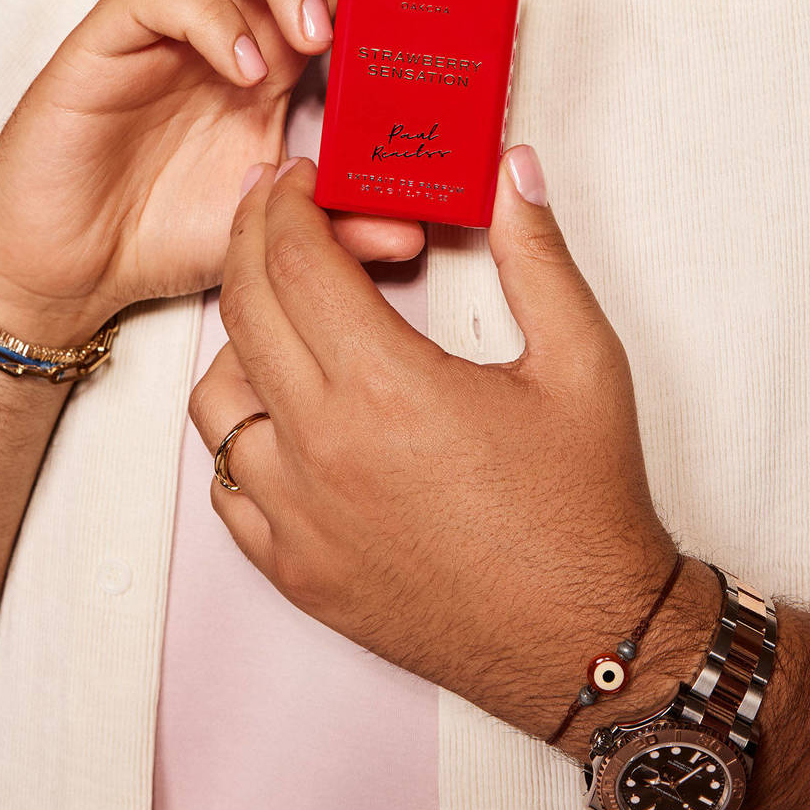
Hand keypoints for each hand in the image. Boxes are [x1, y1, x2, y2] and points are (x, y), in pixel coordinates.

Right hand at [0, 0, 430, 345]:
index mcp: (275, 36)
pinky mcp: (109, 36)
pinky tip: (244, 68)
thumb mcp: (276, 224)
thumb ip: (342, 219)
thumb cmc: (163, 227)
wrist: (67, 269)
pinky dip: (214, 18)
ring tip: (316, 31)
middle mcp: (227, 8)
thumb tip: (415, 231)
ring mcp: (166, 15)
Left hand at [190, 152, 688, 741]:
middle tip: (277, 206)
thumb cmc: (587, 506)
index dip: (292, 203)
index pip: (297, 261)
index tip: (305, 176)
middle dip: (252, 238)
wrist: (592, 640)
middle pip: (245, 309)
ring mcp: (299, 518)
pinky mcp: (295, 571)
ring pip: (216, 396)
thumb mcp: (583, 360)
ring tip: (292, 310)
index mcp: (388, 388)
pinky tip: (287, 407)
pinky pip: (226, 483)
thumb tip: (512, 169)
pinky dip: (242, 432)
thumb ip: (537, 252)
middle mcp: (324, 451)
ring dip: (242, 336)